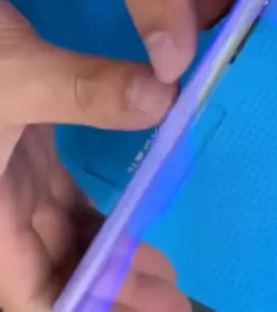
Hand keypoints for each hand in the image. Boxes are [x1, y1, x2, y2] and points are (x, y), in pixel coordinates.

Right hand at [0, 0, 188, 311]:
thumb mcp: (20, 75)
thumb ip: (86, 90)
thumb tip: (162, 99)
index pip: (32, 293)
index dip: (85, 306)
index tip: (147, 310)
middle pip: (54, 272)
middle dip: (110, 292)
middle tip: (174, 305)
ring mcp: (11, 180)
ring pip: (63, 239)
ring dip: (109, 258)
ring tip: (163, 275)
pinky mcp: (26, 152)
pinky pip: (65, 201)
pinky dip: (100, 216)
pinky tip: (134, 221)